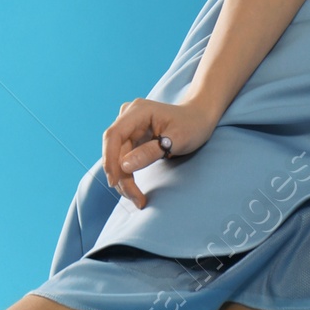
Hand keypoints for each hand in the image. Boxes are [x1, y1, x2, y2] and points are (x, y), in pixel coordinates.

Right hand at [102, 97, 216, 209]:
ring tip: (138, 199)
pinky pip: (122, 158)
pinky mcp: (131, 138)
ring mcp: (129, 127)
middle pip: (114, 149)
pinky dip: (127, 175)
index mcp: (138, 111)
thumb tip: (123, 166)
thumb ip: (150, 152)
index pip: (114, 135)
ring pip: (116, 157)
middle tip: (135, 199)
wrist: (199, 118)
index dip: (110, 159)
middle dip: (120, 176)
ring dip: (123, 179)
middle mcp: (128, 116)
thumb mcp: (177, 139)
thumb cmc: (192, 125)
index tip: (114, 181)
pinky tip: (134, 190)